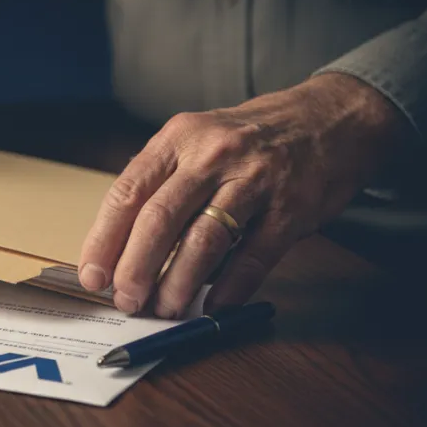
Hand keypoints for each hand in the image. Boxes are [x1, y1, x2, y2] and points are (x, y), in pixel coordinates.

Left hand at [78, 73, 407, 316]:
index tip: (93, 276)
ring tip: (165, 309)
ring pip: (203, 240)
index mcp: (177, 139)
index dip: (104, 240)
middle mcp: (211, 155)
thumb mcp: (196, 141)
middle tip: (127, 300)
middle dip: (136, 268)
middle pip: (159, 219)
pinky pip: (254, 257)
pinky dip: (231, 287)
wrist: (332, 118)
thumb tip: (121, 248)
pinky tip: (215, 305)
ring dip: (179, 283)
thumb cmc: (251, 139)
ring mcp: (254, 180)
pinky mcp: (291, 208)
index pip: (127, 193)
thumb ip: (161, 185)